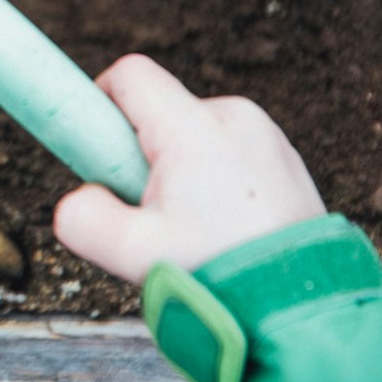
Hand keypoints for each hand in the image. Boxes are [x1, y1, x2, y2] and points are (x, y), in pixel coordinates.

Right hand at [53, 53, 326, 283]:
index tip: (97, 147)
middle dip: (142, 152)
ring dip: (180, 168)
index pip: (130, 75)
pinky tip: (224, 226)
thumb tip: (78, 199)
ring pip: (194, 132)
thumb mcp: (131, 254)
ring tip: (194, 226)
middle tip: (150, 210)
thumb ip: (81, 218)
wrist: (303, 306)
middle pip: (161, 110)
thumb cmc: (220, 275)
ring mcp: (265, 135)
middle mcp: (233, 117)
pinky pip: (228, 149)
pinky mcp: (284, 156)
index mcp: (193, 129)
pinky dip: (214, 177)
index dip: (100, 99)